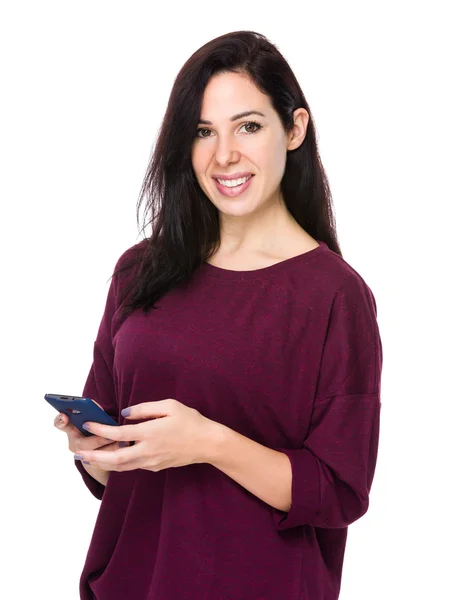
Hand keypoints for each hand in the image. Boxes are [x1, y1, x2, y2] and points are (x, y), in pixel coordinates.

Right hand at [54, 405, 125, 468]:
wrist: (103, 452)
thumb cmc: (99, 428)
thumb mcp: (96, 418)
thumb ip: (94, 412)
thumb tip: (96, 407)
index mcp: (72, 429)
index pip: (60, 424)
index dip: (60, 421)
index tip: (65, 416)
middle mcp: (75, 443)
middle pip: (81, 443)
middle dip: (97, 439)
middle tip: (108, 436)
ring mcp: (83, 456)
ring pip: (94, 455)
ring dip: (109, 448)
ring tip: (123, 442)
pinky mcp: (94, 464)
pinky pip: (103, 463)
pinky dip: (115, 454)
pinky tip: (125, 448)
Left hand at [72, 398, 219, 472]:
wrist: (207, 443)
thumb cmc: (190, 421)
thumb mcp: (169, 406)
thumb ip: (144, 409)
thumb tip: (125, 413)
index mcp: (150, 433)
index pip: (118, 433)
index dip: (100, 430)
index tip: (88, 425)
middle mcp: (148, 450)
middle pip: (114, 458)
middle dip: (94, 456)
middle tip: (79, 453)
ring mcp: (152, 461)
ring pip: (122, 466)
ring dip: (103, 462)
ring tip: (89, 458)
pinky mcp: (156, 467)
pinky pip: (133, 465)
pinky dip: (119, 463)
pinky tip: (113, 456)